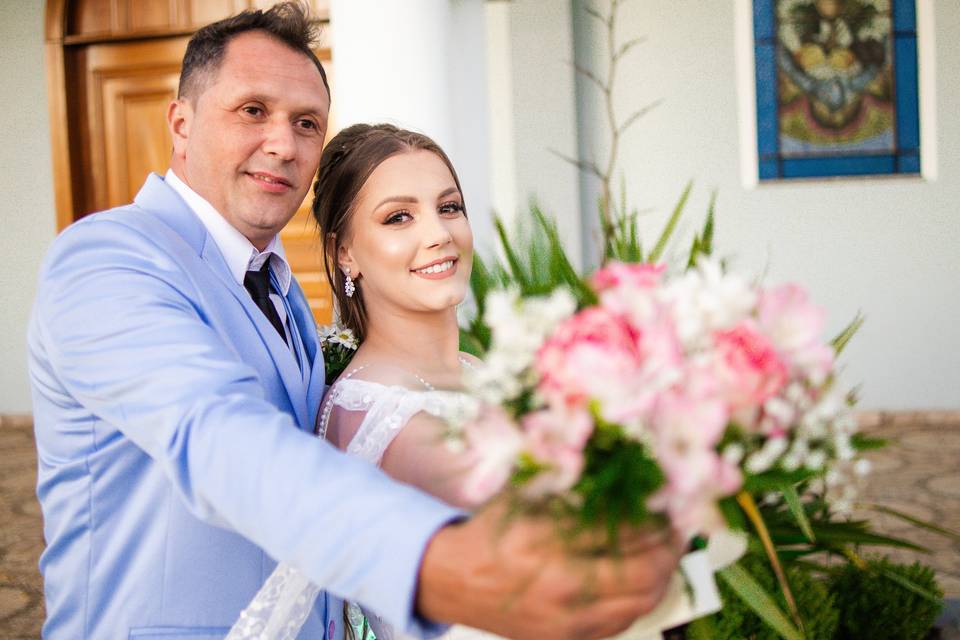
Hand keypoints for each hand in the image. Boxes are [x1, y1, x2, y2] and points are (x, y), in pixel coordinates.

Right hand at [416, 499, 683, 639]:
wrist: (452, 579)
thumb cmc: (489, 532)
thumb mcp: (524, 494)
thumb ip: (568, 482)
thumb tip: (623, 469)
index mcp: (545, 539)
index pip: (620, 527)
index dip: (652, 511)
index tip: (666, 496)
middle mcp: (558, 583)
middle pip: (642, 570)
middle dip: (670, 545)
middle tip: (679, 524)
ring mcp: (565, 618)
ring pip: (640, 601)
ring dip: (664, 573)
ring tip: (669, 549)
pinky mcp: (567, 638)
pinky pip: (623, 622)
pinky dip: (643, 599)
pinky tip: (647, 579)